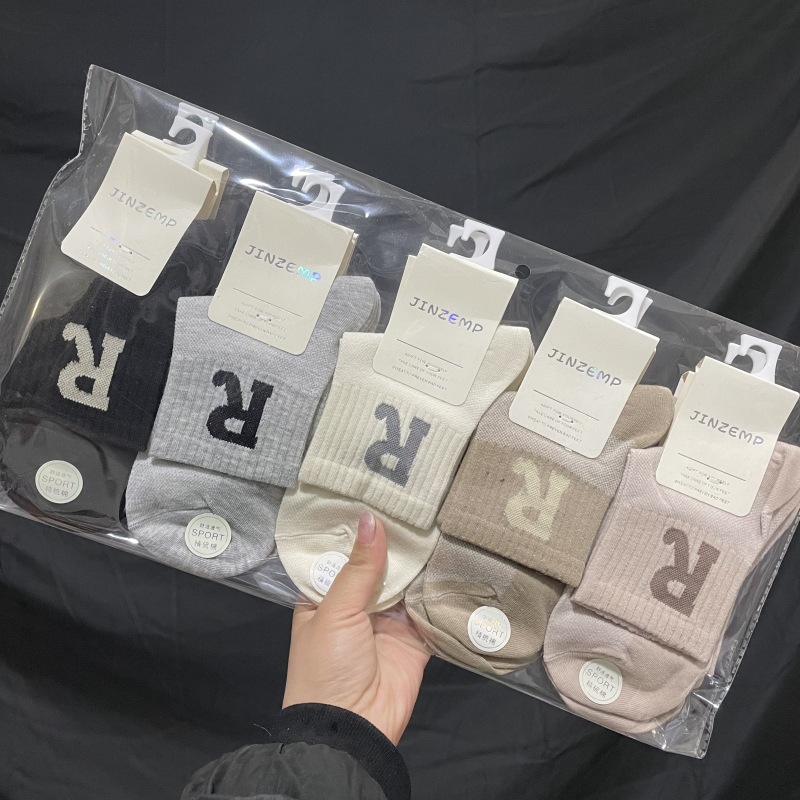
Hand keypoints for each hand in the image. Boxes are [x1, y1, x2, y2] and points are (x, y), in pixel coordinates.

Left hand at [283, 512, 430, 744]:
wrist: (352, 730)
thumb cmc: (326, 666)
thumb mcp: (334, 611)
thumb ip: (358, 567)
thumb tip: (371, 519)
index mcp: (325, 598)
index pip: (342, 555)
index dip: (358, 529)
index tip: (378, 494)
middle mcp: (356, 606)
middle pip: (378, 567)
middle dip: (394, 543)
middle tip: (418, 501)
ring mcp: (388, 623)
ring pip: (406, 585)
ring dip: (420, 562)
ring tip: (439, 520)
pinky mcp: (415, 640)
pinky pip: (430, 609)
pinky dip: (440, 590)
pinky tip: (454, 558)